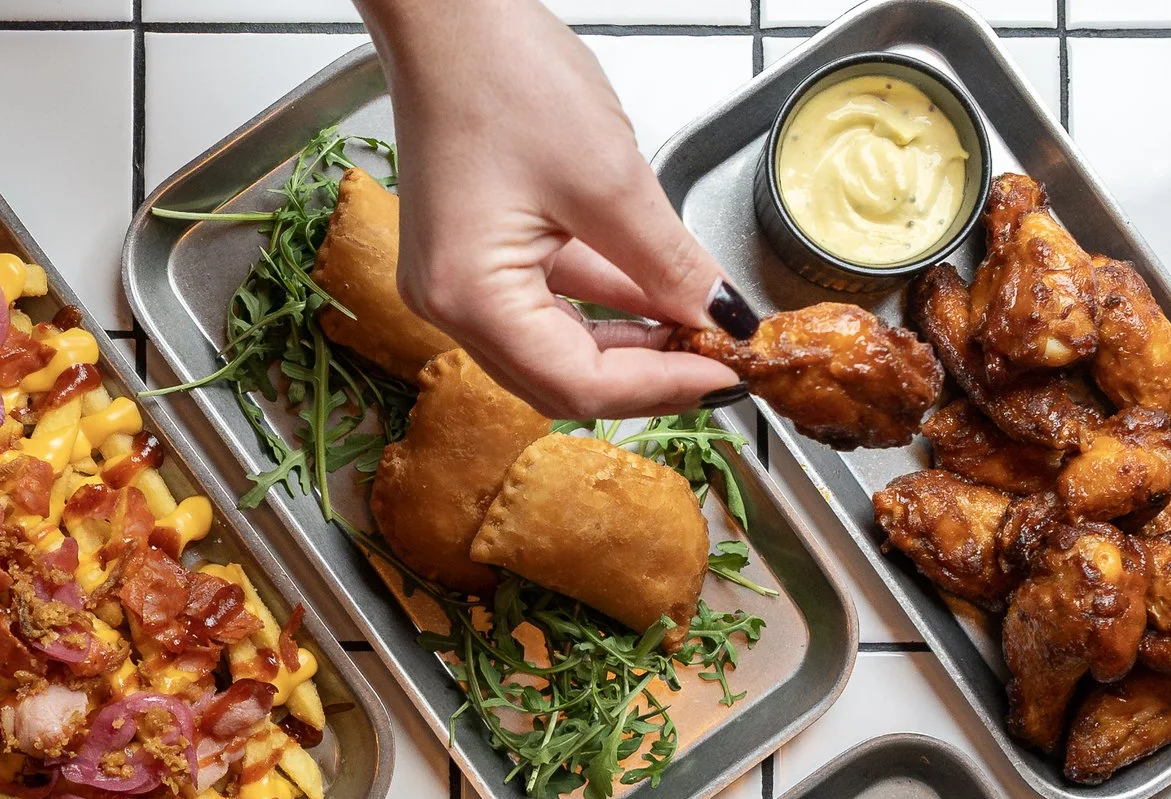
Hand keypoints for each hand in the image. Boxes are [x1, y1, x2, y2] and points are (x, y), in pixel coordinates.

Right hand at [356, 0, 740, 416]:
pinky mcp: (472, 256)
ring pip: (555, 348)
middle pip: (560, 382)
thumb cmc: (500, 74)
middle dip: (643, 376)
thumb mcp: (609, 178)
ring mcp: (456, 282)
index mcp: (469, 297)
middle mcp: (450, 305)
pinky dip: (602, 306)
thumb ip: (669, 263)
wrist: (448, 15)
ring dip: (627, 344)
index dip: (660, 388)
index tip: (722, 374)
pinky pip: (544, 304)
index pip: (578, 384)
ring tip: (694, 329)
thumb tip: (719, 317)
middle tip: (713, 362)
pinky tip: (655, 300)